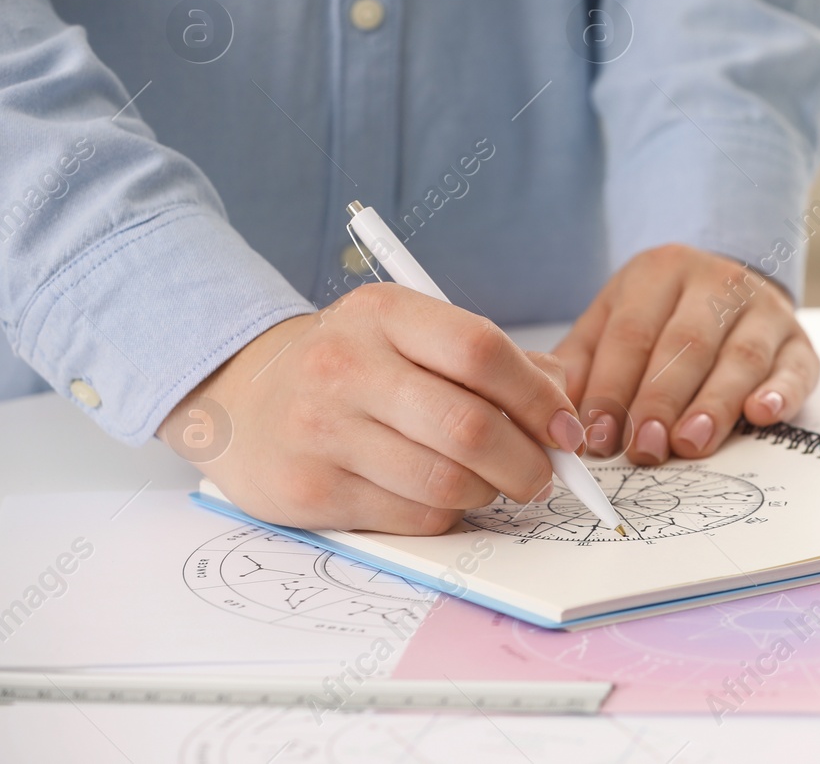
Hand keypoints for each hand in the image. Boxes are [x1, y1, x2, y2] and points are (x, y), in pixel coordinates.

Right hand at [158, 283, 583, 533]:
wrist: (243, 400)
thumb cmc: (353, 367)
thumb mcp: (411, 335)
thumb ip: (492, 362)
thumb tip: (566, 408)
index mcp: (384, 313)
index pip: (481, 350)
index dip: (536, 396)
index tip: (565, 428)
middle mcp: (346, 366)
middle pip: (470, 426)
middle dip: (528, 462)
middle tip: (543, 475)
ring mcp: (322, 430)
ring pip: (446, 482)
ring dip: (488, 492)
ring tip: (490, 483)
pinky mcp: (309, 491)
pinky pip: (412, 517)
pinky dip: (446, 515)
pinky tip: (439, 496)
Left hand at [554, 244, 819, 464]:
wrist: (727, 284)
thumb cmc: (660, 315)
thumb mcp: (614, 317)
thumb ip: (584, 360)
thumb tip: (558, 412)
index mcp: (660, 271)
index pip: (632, 333)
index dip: (612, 387)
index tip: (597, 438)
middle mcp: (717, 282)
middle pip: (687, 344)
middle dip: (661, 401)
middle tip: (644, 449)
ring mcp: (765, 310)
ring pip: (740, 357)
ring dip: (715, 404)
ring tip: (691, 443)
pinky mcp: (799, 342)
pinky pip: (795, 368)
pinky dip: (781, 393)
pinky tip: (761, 415)